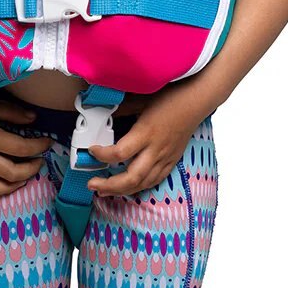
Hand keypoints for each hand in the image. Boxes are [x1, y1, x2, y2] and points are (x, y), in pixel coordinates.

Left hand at [84, 83, 212, 196]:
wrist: (196, 100)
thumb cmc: (170, 96)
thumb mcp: (141, 99)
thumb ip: (122, 108)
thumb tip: (102, 112)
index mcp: (146, 132)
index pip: (120, 153)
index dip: (102, 155)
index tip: (91, 150)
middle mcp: (155, 149)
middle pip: (131, 178)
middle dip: (109, 185)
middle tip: (92, 183)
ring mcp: (165, 157)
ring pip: (143, 184)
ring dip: (122, 191)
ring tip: (104, 190)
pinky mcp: (172, 161)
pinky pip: (155, 180)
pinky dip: (140, 187)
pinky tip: (129, 187)